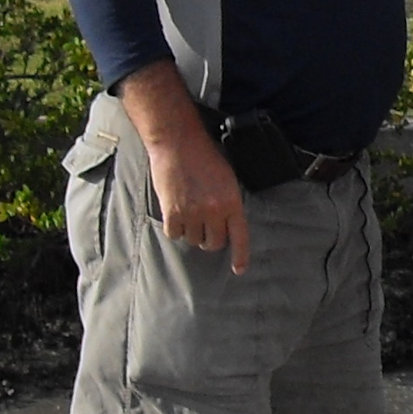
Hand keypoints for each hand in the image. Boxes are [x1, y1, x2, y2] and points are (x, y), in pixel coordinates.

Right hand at [119, 66, 251, 272]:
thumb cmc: (204, 157)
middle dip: (210, 239)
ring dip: (191, 231)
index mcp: (232, 201)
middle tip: (204, 226)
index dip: (240, 255)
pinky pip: (174, 234)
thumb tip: (225, 224)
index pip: (240, 236)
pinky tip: (175, 212)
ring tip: (188, 211)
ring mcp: (192, 213)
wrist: (178, 143)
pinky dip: (174, 228)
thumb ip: (228, 202)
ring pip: (193, 240)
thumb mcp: (226, 179)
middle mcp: (214, 211)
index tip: (239, 269)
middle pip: (214, 243)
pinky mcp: (172, 213)